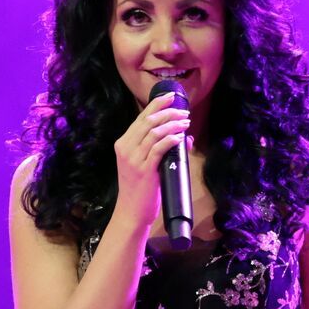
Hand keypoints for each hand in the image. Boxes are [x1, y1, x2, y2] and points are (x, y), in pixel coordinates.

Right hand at [111, 93, 191, 229]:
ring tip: (185, 123)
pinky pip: (158, 149)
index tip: (171, 97)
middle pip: (148, 121)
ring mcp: (133, 160)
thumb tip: (184, 137)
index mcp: (123, 144)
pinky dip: (170, 140)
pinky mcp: (144, 170)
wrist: (131, 212)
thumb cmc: (140, 189)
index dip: (157, 104)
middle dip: (168, 112)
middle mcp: (125, 149)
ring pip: (154, 132)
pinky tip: (180, 137)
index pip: (141, 118)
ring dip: (172, 125)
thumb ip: (160, 149)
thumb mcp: (145, 165)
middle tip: (184, 111)